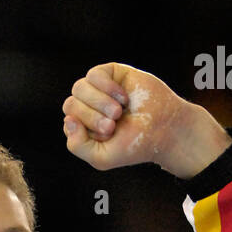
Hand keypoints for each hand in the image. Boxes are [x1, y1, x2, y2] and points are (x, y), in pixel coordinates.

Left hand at [62, 63, 191, 171]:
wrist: (163, 129)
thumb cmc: (133, 145)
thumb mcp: (101, 157)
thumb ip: (77, 146)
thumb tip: (68, 120)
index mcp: (82, 128)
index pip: (69, 122)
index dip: (86, 129)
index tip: (109, 134)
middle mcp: (87, 107)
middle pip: (71, 104)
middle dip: (92, 117)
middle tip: (114, 125)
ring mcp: (97, 89)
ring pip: (79, 88)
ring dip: (100, 102)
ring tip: (119, 112)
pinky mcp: (110, 74)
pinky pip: (94, 74)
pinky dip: (108, 87)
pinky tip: (123, 97)